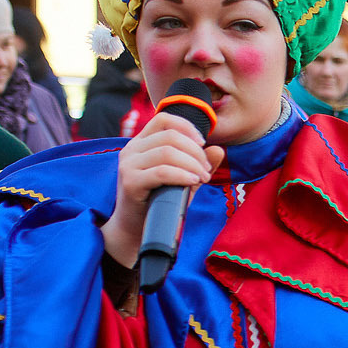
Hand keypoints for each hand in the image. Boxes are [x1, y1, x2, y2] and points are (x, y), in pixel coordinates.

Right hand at [103, 110, 221, 268]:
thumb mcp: (184, 179)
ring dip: (192, 164)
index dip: (187, 127)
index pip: (164, 119)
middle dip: (195, 152)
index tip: (203, 144)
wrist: (137, 228)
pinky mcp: (130, 182)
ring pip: (167, 152)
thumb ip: (200, 164)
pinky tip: (193, 182)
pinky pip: (162, 172)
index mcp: (141, 143)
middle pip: (170, 136)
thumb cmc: (160, 201)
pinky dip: (182, 175)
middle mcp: (131, 149)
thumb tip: (219, 149)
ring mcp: (128, 165)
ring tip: (202, 178)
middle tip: (206, 170)